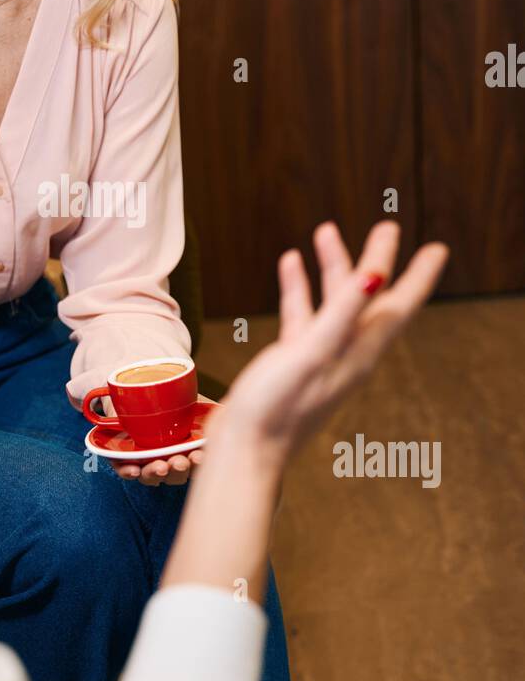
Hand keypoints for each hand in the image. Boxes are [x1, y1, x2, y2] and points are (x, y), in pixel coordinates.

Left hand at [108, 392, 215, 485]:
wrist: (146, 382)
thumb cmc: (177, 397)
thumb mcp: (197, 403)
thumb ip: (216, 411)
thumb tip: (231, 413)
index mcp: (188, 452)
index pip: (194, 466)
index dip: (197, 465)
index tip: (199, 456)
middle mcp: (169, 460)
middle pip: (174, 475)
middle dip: (178, 470)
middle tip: (180, 461)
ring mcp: (147, 460)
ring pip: (151, 476)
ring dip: (155, 473)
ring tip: (160, 465)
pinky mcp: (125, 456)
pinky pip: (124, 469)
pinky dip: (128, 472)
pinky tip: (134, 470)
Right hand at [205, 220, 449, 475]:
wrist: (243, 452)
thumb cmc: (276, 409)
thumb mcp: (312, 352)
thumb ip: (343, 312)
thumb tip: (376, 275)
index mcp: (359, 352)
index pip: (399, 306)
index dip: (418, 276)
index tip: (437, 248)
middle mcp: (347, 353)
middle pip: (371, 298)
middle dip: (377, 261)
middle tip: (386, 227)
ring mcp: (321, 357)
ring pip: (335, 302)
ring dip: (333, 267)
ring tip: (324, 232)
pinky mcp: (294, 362)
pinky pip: (303, 316)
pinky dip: (299, 288)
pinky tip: (289, 266)